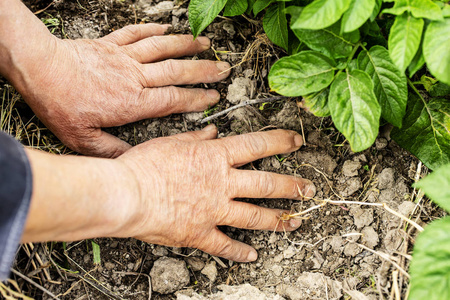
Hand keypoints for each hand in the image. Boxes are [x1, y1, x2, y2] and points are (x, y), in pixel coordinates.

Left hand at [14, 23, 229, 156]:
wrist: (40, 69)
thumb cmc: (60, 104)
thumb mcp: (83, 139)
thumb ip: (112, 151)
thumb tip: (133, 162)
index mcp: (132, 102)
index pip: (174, 99)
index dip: (197, 99)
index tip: (214, 97)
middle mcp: (134, 77)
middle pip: (177, 71)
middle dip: (204, 70)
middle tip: (223, 68)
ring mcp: (123, 57)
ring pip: (163, 49)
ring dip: (186, 45)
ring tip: (205, 43)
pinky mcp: (110, 44)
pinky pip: (137, 34)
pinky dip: (154, 30)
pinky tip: (167, 28)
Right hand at [116, 126, 315, 261]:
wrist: (126, 194)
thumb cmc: (144, 164)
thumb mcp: (171, 141)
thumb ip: (196, 137)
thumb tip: (212, 131)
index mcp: (215, 157)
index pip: (257, 145)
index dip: (281, 141)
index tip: (297, 141)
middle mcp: (221, 183)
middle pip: (265, 184)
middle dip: (291, 187)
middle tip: (309, 189)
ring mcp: (213, 211)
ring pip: (254, 216)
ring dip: (278, 220)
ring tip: (295, 222)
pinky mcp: (200, 233)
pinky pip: (224, 246)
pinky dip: (239, 252)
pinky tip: (252, 256)